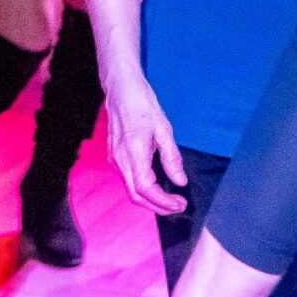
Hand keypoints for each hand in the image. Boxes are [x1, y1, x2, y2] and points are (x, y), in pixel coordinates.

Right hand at [105, 74, 187, 213]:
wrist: (121, 90)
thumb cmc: (143, 106)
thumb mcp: (164, 130)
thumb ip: (172, 158)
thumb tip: (180, 182)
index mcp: (133, 152)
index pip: (146, 188)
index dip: (163, 201)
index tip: (180, 204)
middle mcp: (120, 159)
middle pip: (135, 195)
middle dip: (157, 207)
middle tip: (178, 207)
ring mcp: (115, 159)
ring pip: (130, 190)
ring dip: (150, 200)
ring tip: (171, 200)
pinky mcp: (115, 157)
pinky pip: (127, 180)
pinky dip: (143, 190)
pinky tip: (157, 187)